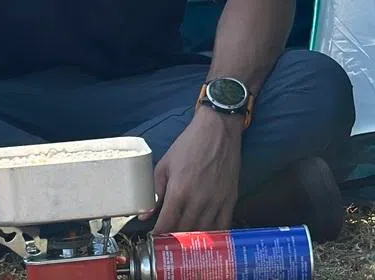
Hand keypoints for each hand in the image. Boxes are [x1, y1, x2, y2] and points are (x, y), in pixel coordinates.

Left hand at [151, 107, 243, 234]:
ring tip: (184, 244)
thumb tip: (144, 214)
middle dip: (173, 241)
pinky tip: (206, 240)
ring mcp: (216, 202)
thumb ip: (155, 191)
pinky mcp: (230, 200)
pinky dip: (213, 236)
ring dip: (192, 241)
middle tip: (167, 244)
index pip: (166, 224)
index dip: (158, 236)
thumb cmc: (189, 145)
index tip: (154, 241)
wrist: (217, 130)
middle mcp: (198, 201)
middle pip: (183, 232)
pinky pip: (222, 227)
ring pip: (202, 233)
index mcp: (179, 191)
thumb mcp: (165, 164)